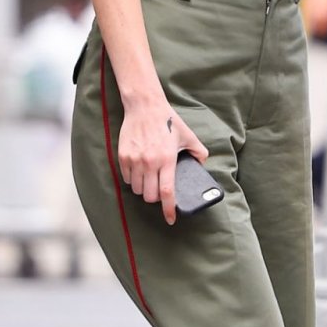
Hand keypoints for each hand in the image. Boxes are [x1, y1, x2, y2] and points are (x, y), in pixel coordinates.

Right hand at [119, 99, 208, 225]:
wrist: (145, 106)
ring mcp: (135, 160)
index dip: (168, 209)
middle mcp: (150, 162)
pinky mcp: (123, 156)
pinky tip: (139, 172)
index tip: (170, 219)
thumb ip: (198, 151)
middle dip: (155, 198)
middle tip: (159, 191)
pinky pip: (127, 178)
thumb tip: (202, 163)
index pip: (167, 192)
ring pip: (137, 189)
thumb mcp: (188, 135)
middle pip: (149, 196)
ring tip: (149, 180)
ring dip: (144, 189)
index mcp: (167, 159)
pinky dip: (133, 180)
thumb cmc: (168, 121)